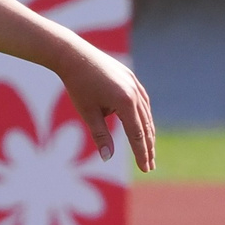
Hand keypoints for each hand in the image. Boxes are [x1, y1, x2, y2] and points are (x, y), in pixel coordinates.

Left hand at [56, 40, 155, 170]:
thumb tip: (108, 158)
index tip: (145, 169)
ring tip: (147, 149)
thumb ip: (100, 135)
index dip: (142, 154)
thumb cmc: (78, 86)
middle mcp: (135, 93)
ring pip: (146, 113)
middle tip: (149, 166)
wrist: (74, 55)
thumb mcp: (88, 113)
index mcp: (125, 103)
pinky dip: (142, 115)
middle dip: (148, 147)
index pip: (137, 135)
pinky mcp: (131, 78)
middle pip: (146, 126)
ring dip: (147, 132)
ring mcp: (135, 83)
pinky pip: (141, 100)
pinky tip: (142, 124)